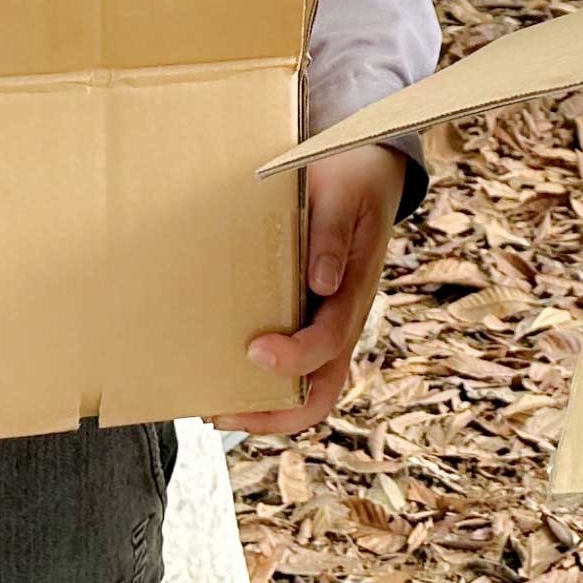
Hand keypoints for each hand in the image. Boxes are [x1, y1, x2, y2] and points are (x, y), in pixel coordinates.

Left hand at [223, 145, 408, 437]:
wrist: (368, 169)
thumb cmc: (351, 180)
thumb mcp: (344, 193)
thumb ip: (332, 235)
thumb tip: (322, 283)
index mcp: (354, 290)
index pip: (331, 341)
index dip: (296, 356)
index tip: (255, 350)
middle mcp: (342, 318)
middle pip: (322, 392)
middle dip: (275, 414)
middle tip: (223, 412)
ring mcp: (327, 323)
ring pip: (305, 388)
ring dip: (264, 407)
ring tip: (213, 407)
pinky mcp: (308, 317)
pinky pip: (291, 364)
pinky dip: (260, 382)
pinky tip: (222, 376)